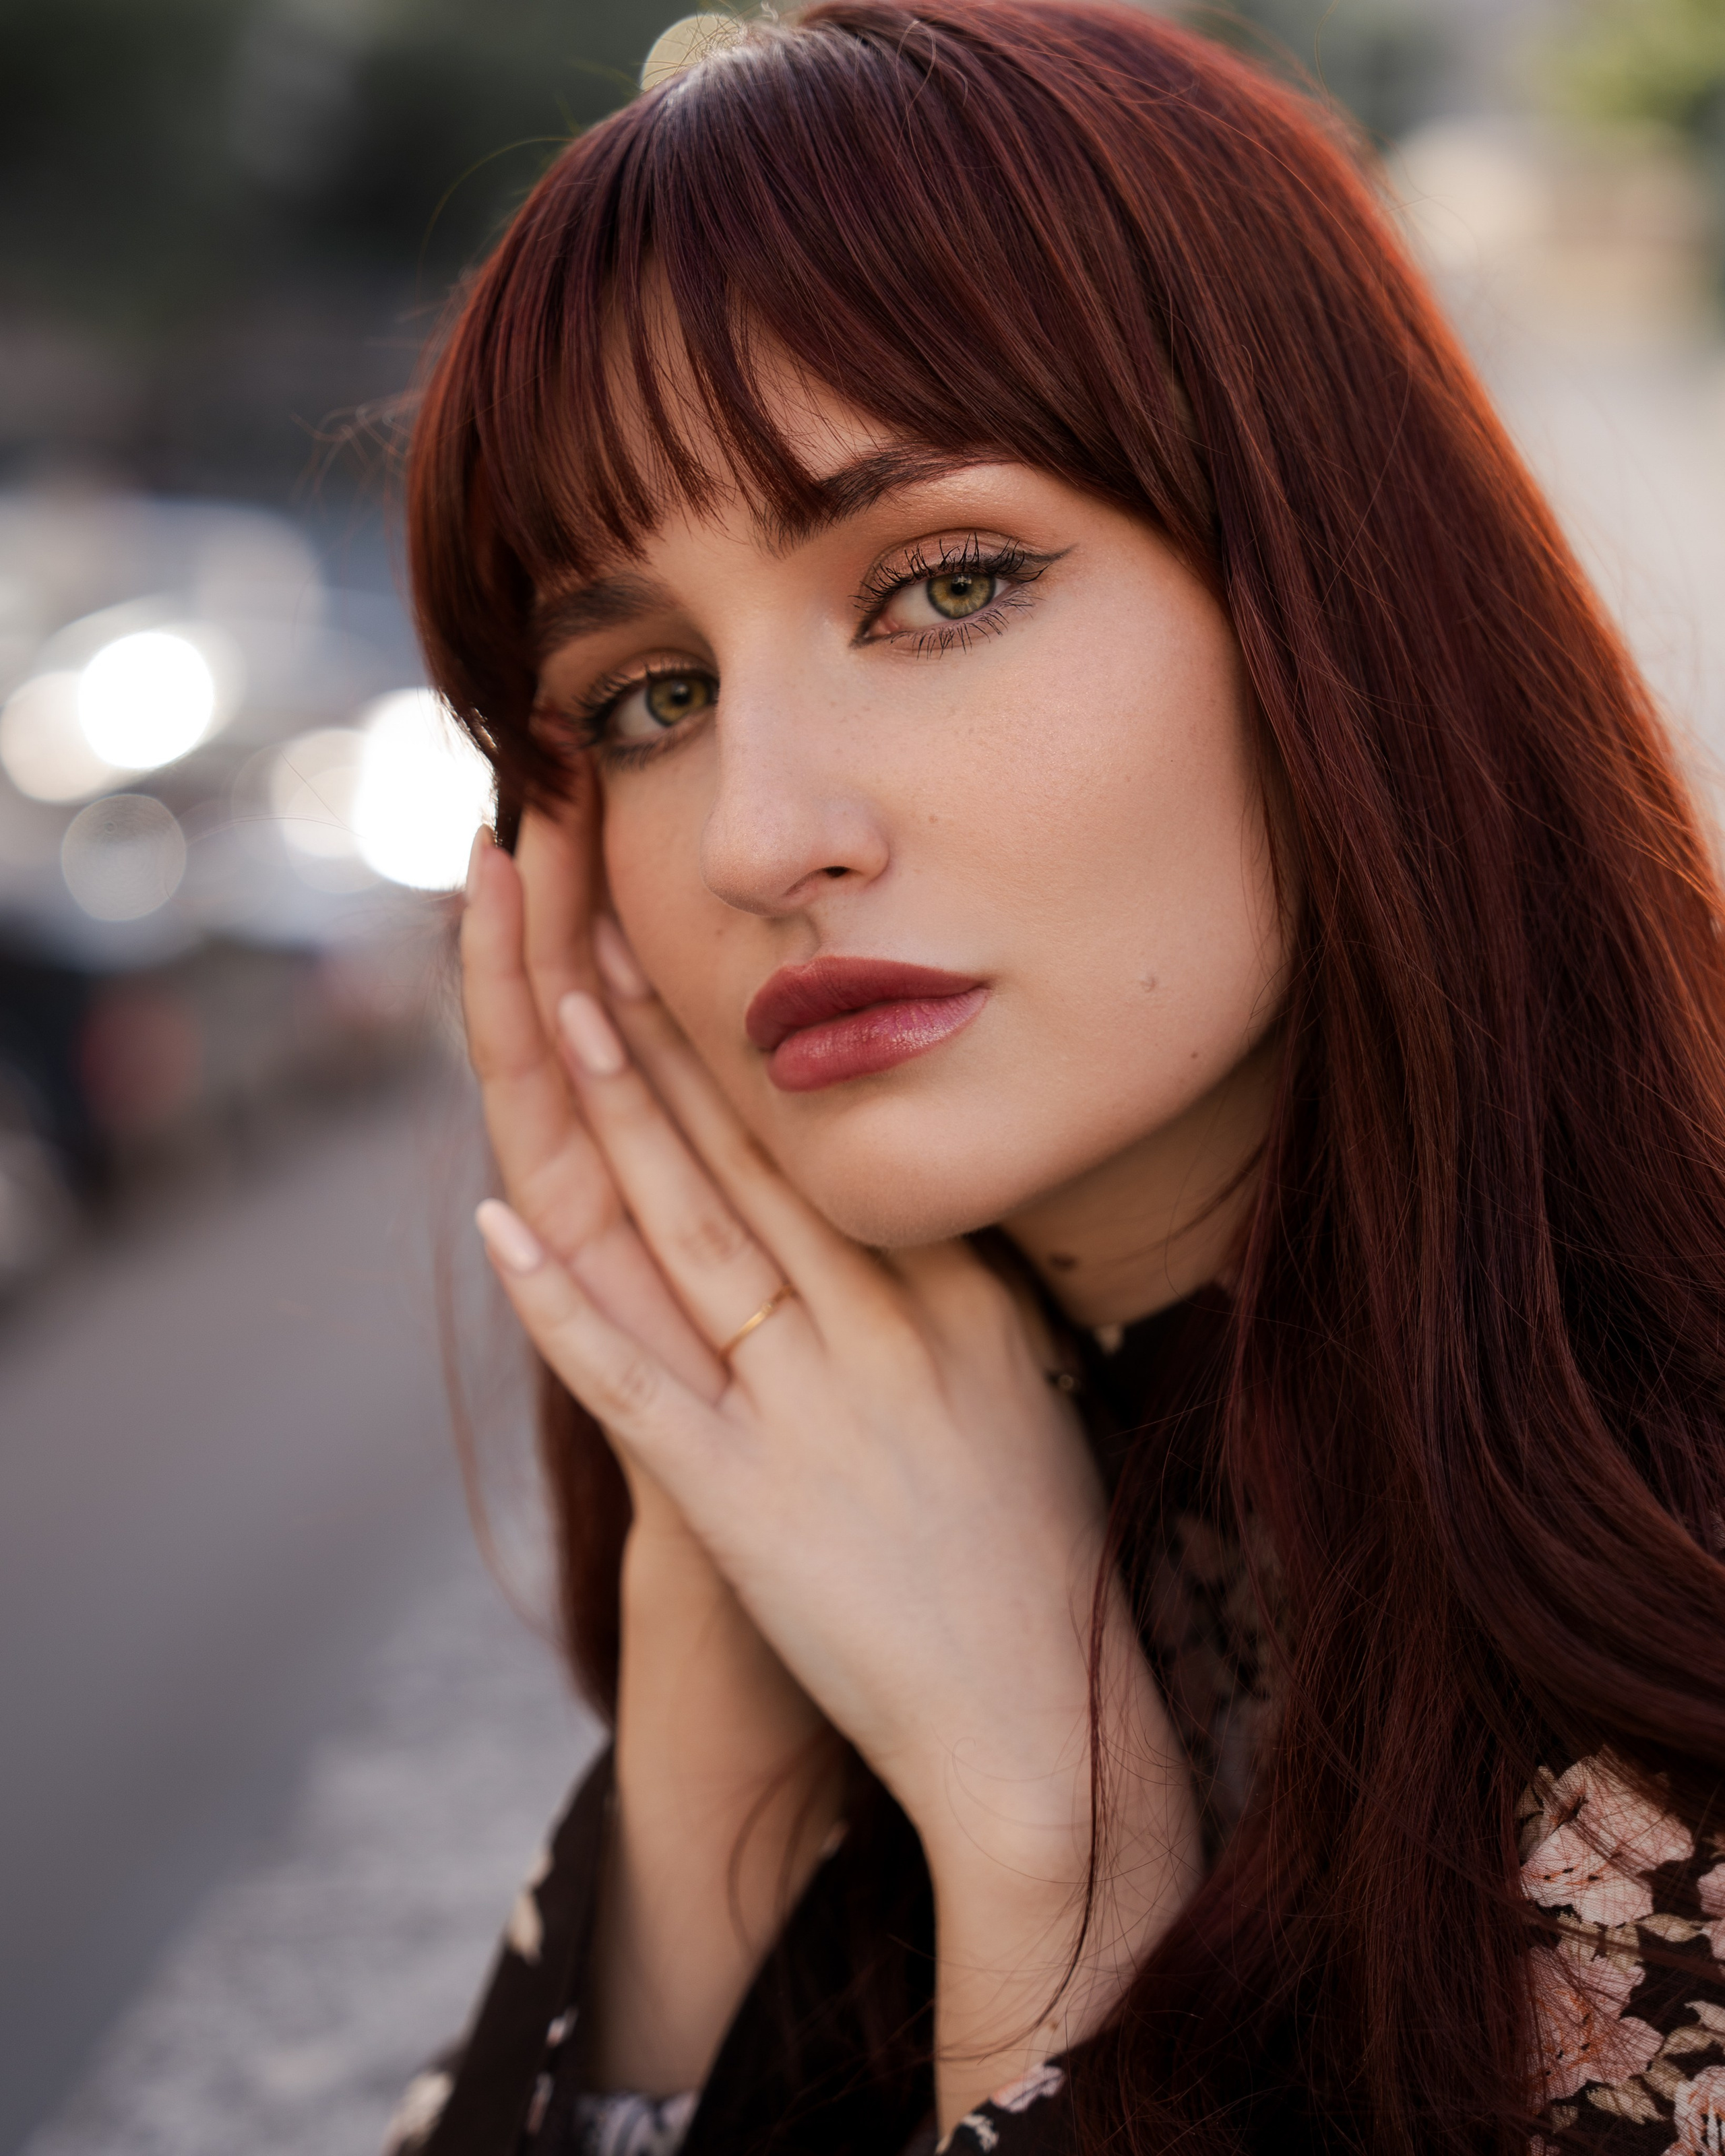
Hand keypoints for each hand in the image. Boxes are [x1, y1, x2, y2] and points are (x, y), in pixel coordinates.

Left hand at [474, 915, 1202, 2127]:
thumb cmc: (1036, 1556)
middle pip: (759, 1158)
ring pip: (696, 1232)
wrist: (1042, 1724)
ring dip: (624, 1113)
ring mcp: (812, 1412)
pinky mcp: (742, 1502)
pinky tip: (497, 1223)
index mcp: (958, 1299)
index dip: (760, 1047)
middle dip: (675, 1036)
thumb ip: (958, 1292)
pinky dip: (561, 1304)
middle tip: (610, 924)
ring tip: (564, 1009)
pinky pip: (635, 1384)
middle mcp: (887, 1332)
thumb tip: (904, 1205)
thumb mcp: (1023, 1388)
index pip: (839, 1152)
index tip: (707, 960)